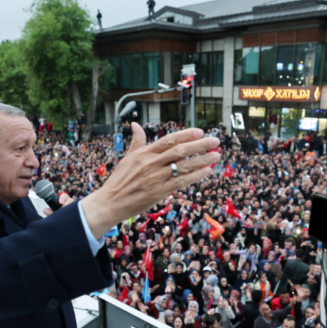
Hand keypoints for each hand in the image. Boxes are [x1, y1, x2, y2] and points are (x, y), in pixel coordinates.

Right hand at [81, 125, 219, 237]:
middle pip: (179, 151)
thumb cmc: (119, 180)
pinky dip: (195, 176)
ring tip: (216, 155)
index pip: (168, 140)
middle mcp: (151, 163)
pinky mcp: (159, 191)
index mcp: (144, 153)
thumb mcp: (127, 158)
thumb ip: (136, 142)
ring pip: (183, 166)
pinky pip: (181, 181)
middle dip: (200, 145)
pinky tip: (206, 171)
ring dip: (202, 160)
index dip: (185, 135)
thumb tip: (136, 125)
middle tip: (215, 141)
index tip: (200, 131)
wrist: (110, 202)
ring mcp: (156, 177)